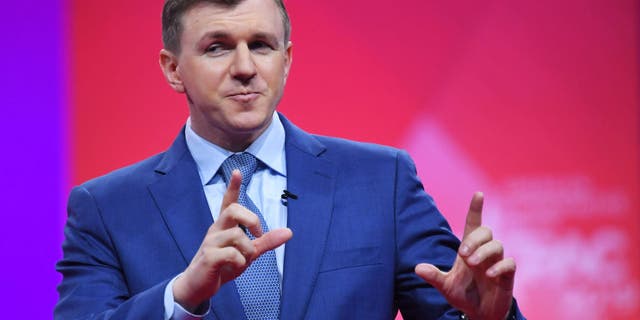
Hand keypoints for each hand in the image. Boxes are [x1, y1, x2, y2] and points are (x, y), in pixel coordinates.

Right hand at [173, 170, 292, 310]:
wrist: (198, 286)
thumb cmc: (223, 266)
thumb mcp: (248, 253)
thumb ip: (266, 242)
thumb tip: (289, 232)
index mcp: (225, 226)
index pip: (228, 202)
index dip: (233, 187)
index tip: (237, 172)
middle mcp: (216, 229)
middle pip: (234, 210)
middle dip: (252, 220)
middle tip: (258, 234)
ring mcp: (211, 242)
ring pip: (237, 235)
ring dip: (248, 250)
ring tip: (243, 261)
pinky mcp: (208, 257)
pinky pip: (231, 254)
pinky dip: (240, 263)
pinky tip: (234, 268)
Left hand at [415, 192, 514, 319]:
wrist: (479, 314)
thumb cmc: (463, 295)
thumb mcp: (445, 286)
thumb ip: (434, 276)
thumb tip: (417, 268)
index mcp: (468, 250)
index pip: (473, 224)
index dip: (476, 209)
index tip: (478, 194)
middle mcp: (483, 252)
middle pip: (486, 231)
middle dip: (474, 239)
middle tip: (463, 254)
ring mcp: (496, 263)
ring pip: (497, 245)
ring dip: (484, 252)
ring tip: (472, 264)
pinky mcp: (507, 276)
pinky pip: (509, 263)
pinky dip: (500, 266)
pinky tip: (490, 275)